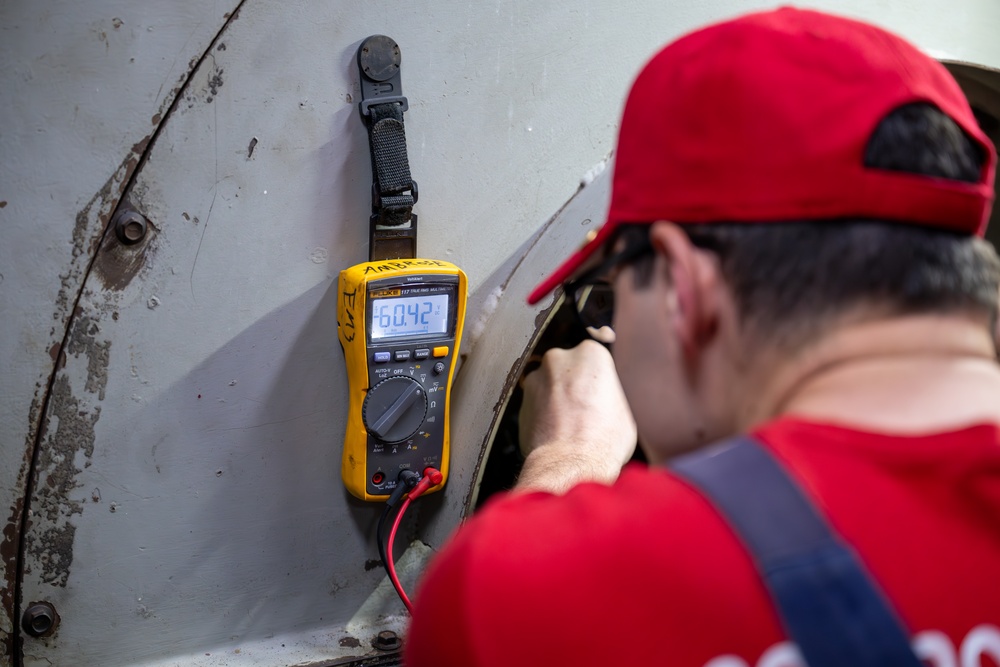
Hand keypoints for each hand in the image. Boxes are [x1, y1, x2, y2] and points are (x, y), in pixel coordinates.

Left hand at [515, 340, 637, 492]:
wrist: (570, 465)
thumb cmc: (603, 439)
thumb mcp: (627, 408)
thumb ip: (613, 389)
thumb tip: (609, 392)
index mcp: (590, 353)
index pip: (596, 356)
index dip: (600, 377)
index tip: (602, 392)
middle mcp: (558, 359)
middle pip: (570, 367)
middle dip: (576, 384)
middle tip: (589, 409)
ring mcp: (535, 380)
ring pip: (551, 385)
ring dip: (559, 399)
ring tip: (573, 424)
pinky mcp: (521, 403)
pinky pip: (537, 405)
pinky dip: (545, 415)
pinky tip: (559, 432)